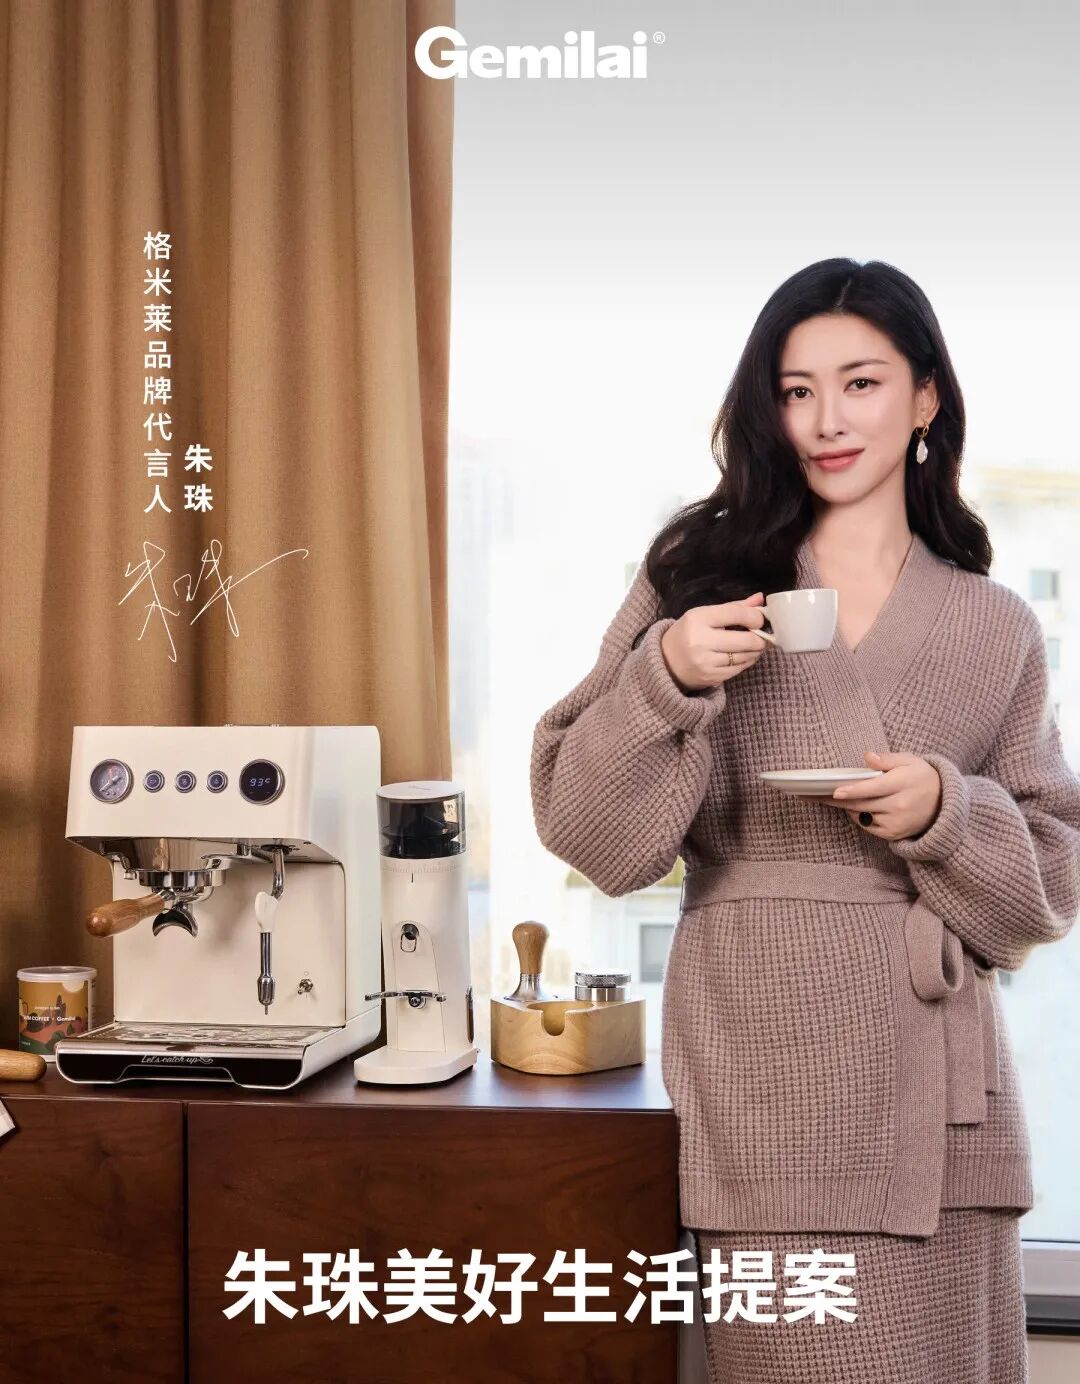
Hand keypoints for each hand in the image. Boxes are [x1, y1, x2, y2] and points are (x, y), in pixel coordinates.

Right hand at [660, 593, 771, 691]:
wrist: (666, 661)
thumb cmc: (689, 633)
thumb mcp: (705, 615)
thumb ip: (734, 607)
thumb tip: (760, 598)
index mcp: (698, 618)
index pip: (736, 614)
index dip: (755, 617)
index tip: (761, 619)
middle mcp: (700, 640)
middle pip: (745, 640)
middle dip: (760, 638)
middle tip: (764, 636)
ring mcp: (705, 661)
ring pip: (744, 656)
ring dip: (755, 651)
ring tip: (755, 645)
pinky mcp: (710, 677)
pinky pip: (738, 669)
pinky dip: (746, 662)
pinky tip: (745, 656)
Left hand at [806, 750, 942, 840]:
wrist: (944, 805)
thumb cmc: (922, 777)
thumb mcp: (909, 761)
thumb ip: (887, 759)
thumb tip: (867, 756)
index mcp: (902, 784)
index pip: (873, 788)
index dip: (852, 790)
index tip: (834, 791)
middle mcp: (899, 806)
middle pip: (861, 803)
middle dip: (834, 799)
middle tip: (811, 795)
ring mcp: (896, 823)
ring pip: (861, 814)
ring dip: (846, 806)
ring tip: (831, 796)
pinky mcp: (893, 834)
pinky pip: (867, 825)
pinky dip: (858, 816)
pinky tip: (855, 806)